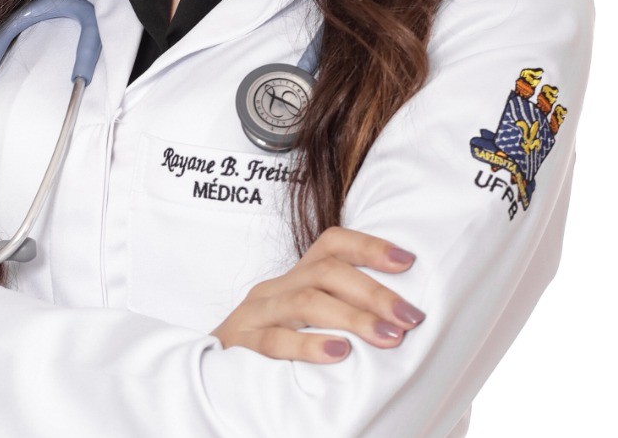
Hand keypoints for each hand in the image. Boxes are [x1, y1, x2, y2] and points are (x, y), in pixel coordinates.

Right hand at [211, 226, 424, 362]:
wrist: (207, 372)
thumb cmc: (269, 348)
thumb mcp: (303, 324)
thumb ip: (339, 314)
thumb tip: (399, 322)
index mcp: (294, 278)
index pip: (331, 244)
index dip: (369, 246)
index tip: (407, 261)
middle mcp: (276, 288)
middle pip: (326, 272)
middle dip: (373, 292)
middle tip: (410, 316)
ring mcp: (256, 313)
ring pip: (306, 302)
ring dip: (352, 318)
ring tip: (387, 336)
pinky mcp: (240, 344)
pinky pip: (275, 341)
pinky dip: (309, 345)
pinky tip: (340, 354)